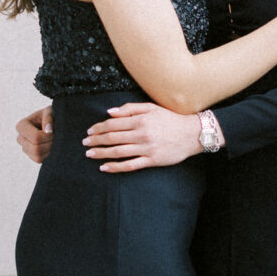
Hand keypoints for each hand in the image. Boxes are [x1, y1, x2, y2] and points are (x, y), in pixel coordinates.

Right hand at [17, 107, 53, 162]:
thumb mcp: (50, 111)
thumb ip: (48, 117)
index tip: (53, 131)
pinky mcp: (31, 156)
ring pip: (37, 156)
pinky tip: (51, 146)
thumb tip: (47, 130)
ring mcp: (25, 148)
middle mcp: (20, 138)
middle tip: (56, 137)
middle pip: (35, 148)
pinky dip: (48, 154)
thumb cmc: (51, 115)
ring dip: (50, 149)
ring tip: (55, 140)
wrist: (54, 123)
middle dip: (49, 144)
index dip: (47, 136)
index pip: (35, 137)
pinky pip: (39, 160)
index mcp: (21, 126)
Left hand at [84, 104, 203, 171]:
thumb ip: (130, 108)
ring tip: (90, 154)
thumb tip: (110, 112)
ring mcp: (146, 148)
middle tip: (85, 143)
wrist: (192, 134)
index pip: (113, 124)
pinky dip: (115, 167)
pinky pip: (130, 165)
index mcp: (141, 120)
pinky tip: (105, 167)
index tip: (89, 131)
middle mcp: (142, 134)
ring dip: (101, 153)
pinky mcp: (152, 160)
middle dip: (96, 140)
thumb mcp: (151, 108)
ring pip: (118, 152)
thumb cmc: (171, 119)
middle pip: (113, 138)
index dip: (99, 128)